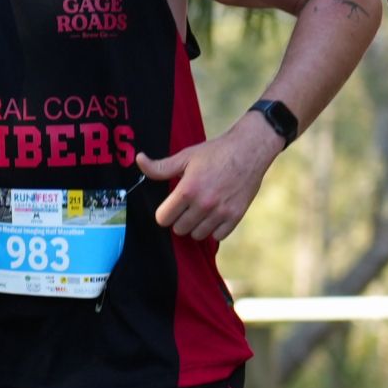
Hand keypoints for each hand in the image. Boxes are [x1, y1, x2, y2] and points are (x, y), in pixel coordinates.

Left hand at [136, 113, 279, 241]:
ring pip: (197, 235)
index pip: (164, 218)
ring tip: (200, 211)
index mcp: (188, 190)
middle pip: (179, 229)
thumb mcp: (186, 156)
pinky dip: (214, 229)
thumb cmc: (215, 152)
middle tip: (187, 206)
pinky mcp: (235, 216)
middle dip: (180, 219)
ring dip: (196, 226)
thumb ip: (161, 166)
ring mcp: (221, 212)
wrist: (249, 151)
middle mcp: (204, 204)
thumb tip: (138, 160)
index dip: (164, 213)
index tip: (170, 207)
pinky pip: (217, 236)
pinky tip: (215, 215)